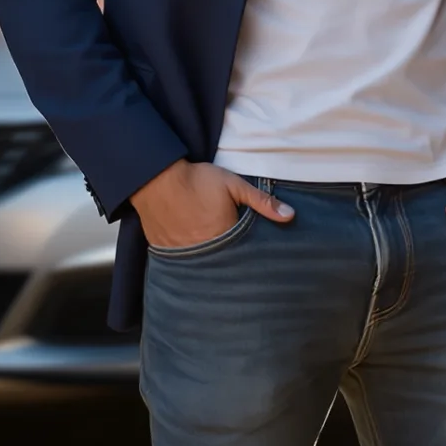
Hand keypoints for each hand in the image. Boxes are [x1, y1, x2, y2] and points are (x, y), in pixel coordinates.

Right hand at [130, 161, 292, 248]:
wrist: (155, 178)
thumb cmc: (196, 180)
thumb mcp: (233, 185)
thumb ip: (262, 202)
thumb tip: (290, 215)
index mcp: (224, 237)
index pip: (243, 256)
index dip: (248, 255)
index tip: (253, 256)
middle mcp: (204, 251)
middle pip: (223, 264)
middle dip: (230, 263)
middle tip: (233, 259)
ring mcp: (183, 255)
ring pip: (202, 267)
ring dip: (210, 264)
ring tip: (215, 261)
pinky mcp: (165, 252)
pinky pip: (181, 264)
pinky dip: (189, 261)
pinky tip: (192, 255)